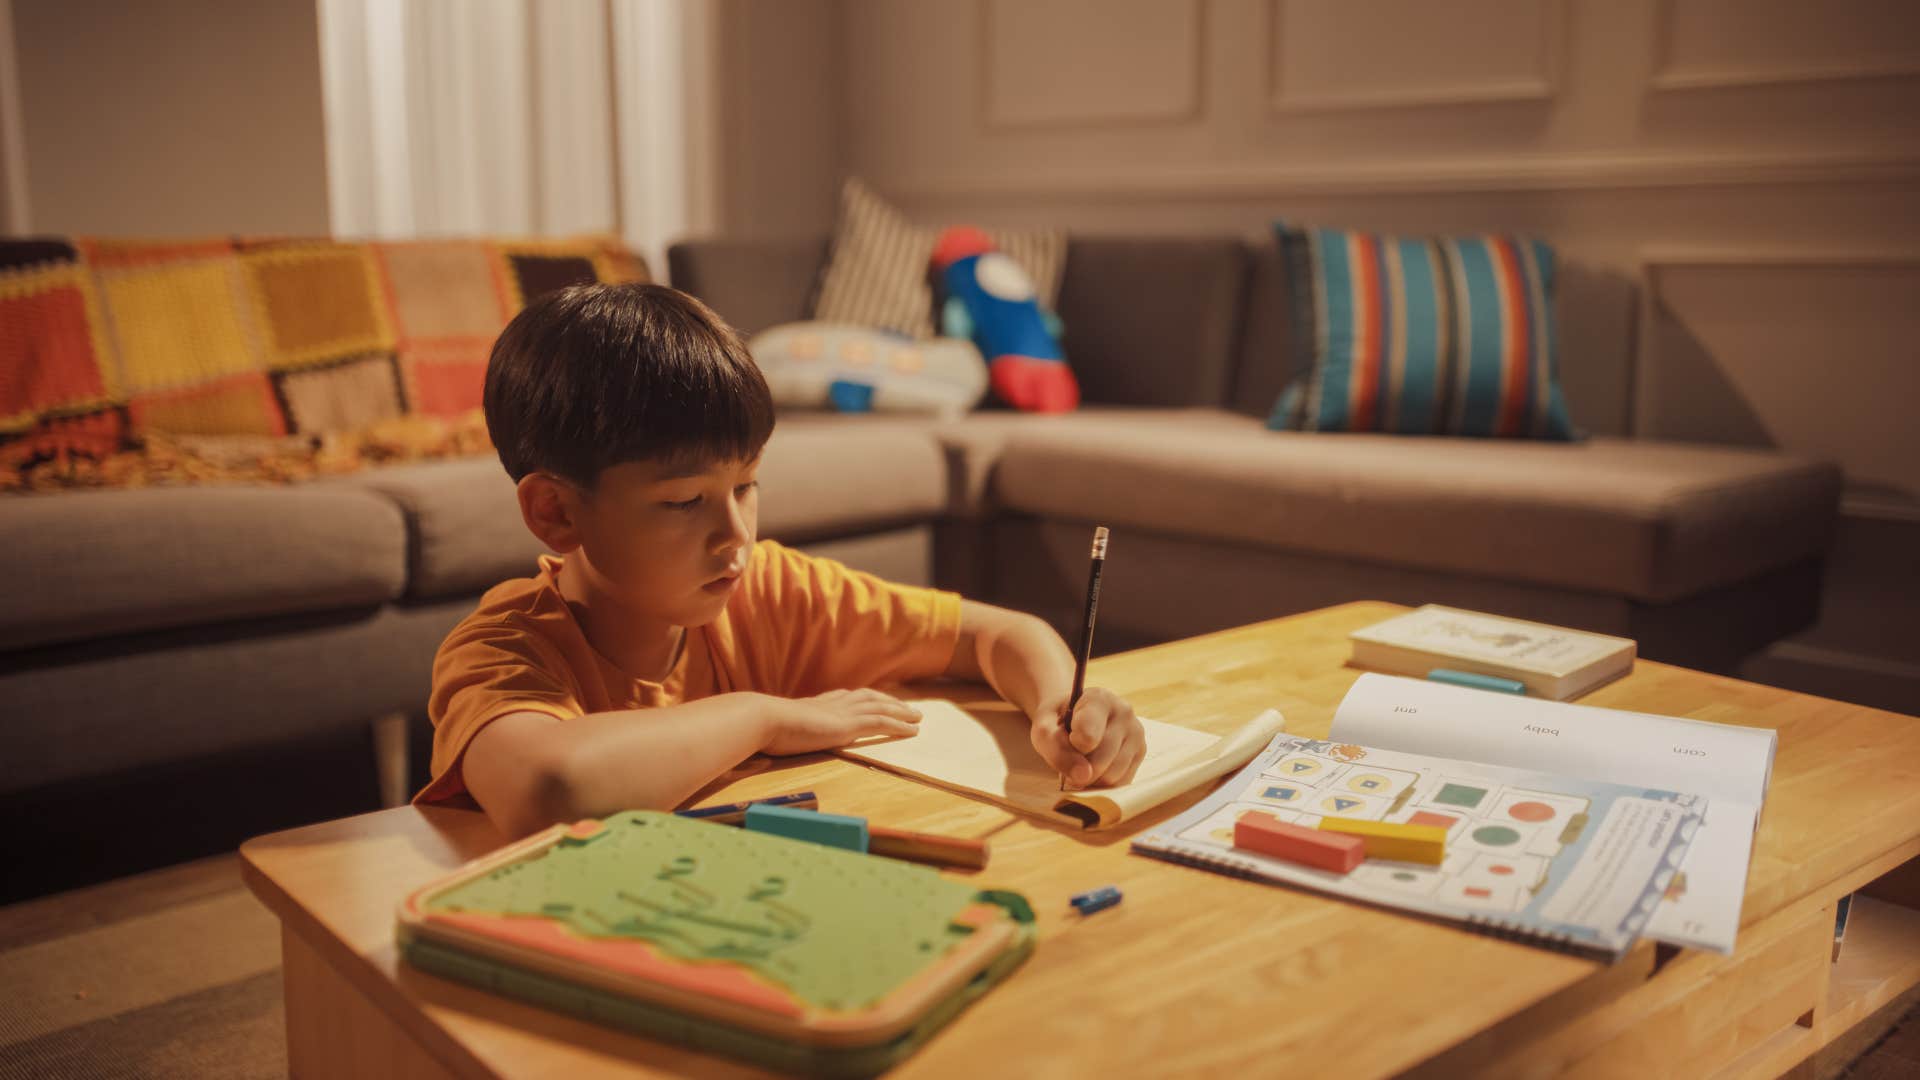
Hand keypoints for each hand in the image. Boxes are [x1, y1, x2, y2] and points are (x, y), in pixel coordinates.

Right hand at [761, 689, 921, 756]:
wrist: (763, 720)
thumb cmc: (761, 727)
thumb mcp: (774, 728)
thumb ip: (782, 730)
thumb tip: (770, 737)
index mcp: (815, 704)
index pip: (844, 696)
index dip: (861, 698)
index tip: (872, 698)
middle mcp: (832, 704)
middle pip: (868, 697)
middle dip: (888, 701)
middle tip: (905, 707)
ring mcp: (841, 713)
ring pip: (880, 708)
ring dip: (901, 712)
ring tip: (917, 717)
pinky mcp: (848, 725)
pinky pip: (881, 723)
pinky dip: (899, 725)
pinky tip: (912, 730)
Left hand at [1029, 686, 1144, 789]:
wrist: (1074, 717)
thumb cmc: (1057, 722)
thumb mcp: (1044, 729)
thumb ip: (1056, 749)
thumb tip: (1084, 777)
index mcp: (1099, 699)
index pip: (1088, 736)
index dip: (1072, 747)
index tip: (1069, 738)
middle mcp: (1124, 712)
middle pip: (1100, 761)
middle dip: (1079, 767)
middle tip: (1071, 753)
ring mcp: (1136, 732)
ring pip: (1112, 776)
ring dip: (1091, 778)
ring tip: (1083, 759)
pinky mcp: (1141, 752)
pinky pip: (1121, 782)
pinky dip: (1104, 782)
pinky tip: (1096, 766)